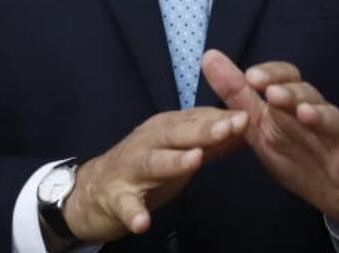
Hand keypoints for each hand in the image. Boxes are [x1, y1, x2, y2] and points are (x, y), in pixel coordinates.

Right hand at [60, 107, 248, 243]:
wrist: (91, 192)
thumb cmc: (144, 166)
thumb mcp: (178, 149)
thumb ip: (210, 141)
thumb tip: (245, 126)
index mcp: (165, 128)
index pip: (196, 118)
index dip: (221, 117)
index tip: (247, 115)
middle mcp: (148, 142)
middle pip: (177, 134)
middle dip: (204, 130)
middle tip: (230, 127)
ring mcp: (130, 170)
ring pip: (153, 163)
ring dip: (174, 161)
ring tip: (195, 160)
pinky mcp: (115, 198)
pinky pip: (125, 206)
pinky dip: (133, 213)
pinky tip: (142, 223)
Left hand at [201, 50, 338, 234]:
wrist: (337, 187)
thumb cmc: (297, 149)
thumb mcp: (261, 124)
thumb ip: (236, 93)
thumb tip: (209, 56)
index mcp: (293, 104)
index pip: (287, 78)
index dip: (272, 75)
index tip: (251, 76)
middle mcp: (318, 114)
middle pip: (308, 95)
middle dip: (290, 93)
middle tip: (273, 94)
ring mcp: (337, 140)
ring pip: (331, 121)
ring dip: (320, 117)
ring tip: (306, 115)